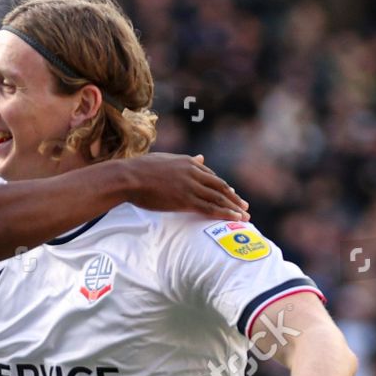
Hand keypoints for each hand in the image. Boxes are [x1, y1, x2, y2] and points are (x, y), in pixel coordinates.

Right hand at [120, 153, 247, 220]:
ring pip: (219, 197)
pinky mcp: (186, 200)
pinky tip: (234, 218)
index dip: (222, 188)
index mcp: (189, 163)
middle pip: (220, 186)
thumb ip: (184, 161)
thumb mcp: (166, 160)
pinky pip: (210, 207)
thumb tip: (200, 157)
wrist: (130, 177)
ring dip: (234, 207)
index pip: (211, 176)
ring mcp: (191, 186)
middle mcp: (194, 173)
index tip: (230, 195)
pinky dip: (225, 213)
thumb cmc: (140, 170)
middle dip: (234, 198)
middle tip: (244, 207)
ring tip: (244, 217)